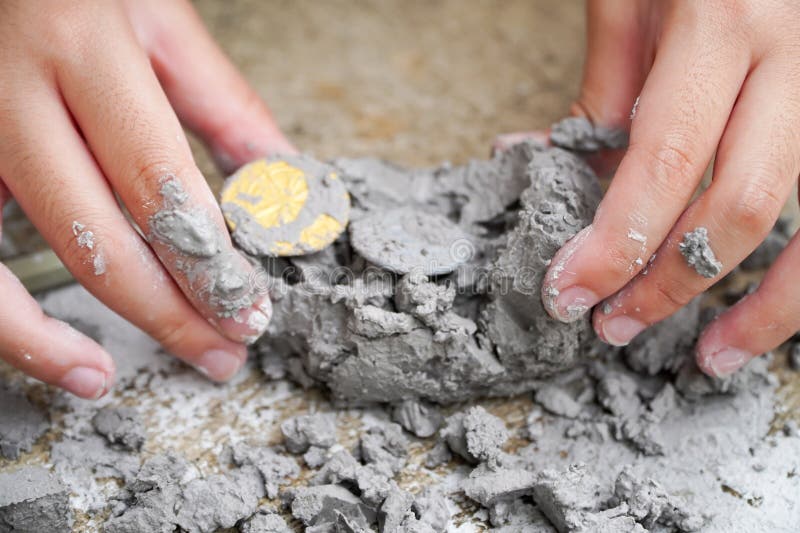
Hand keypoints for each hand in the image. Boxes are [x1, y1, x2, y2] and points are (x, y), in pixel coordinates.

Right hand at [0, 0, 294, 397]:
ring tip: (105, 377)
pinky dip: (2, 319)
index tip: (250, 308)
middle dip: (166, 310)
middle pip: (94, 235)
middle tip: (221, 349)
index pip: (158, 184)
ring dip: (56, 339)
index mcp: (80, 44)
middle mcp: (6, 90)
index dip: (208, 262)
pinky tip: (43, 351)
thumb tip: (284, 181)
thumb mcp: (156, 16)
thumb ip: (221, 102)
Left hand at [541, 0, 799, 376]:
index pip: (663, 163)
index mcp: (726, 22)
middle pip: (737, 205)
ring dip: (762, 304)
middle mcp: (795, 57)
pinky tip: (769, 309)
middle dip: (668, 283)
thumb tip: (558, 167)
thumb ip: (607, 88)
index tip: (568, 292)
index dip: (613, 244)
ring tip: (710, 355)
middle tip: (611, 323)